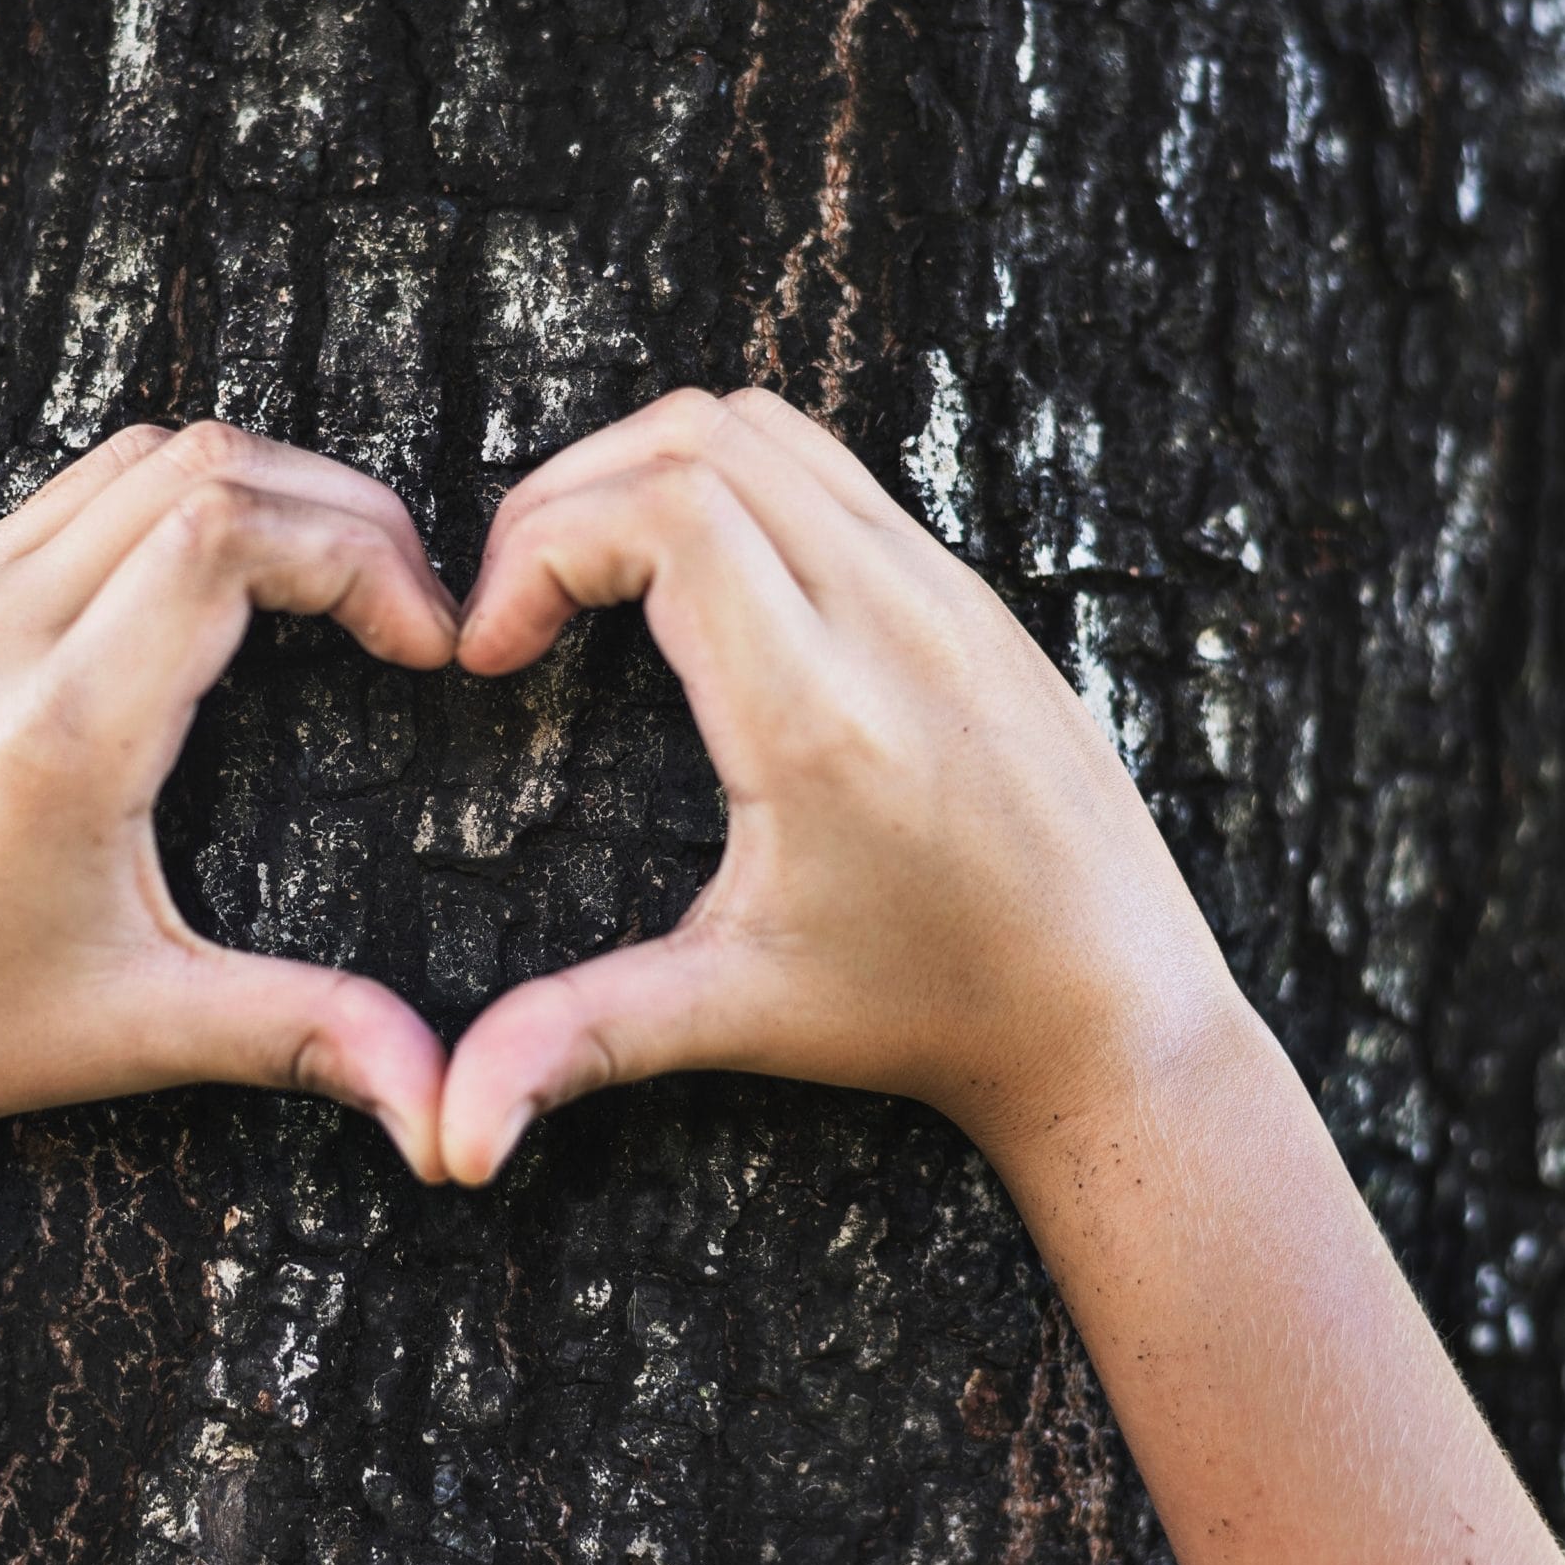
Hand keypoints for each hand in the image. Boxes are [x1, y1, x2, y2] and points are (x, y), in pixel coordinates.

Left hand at [0, 422, 462, 1187]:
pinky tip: (208, 605)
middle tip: (407, 602)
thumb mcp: (140, 1031)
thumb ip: (305, 1035)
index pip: (231, 531)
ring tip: (328, 590)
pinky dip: (164, 511)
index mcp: (59, 730)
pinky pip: (57, 504)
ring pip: (126, 460)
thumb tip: (447, 1110)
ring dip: (253, 495)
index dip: (361, 555)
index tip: (428, 642)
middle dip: (338, 510)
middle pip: (200, 463)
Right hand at [439, 387, 1243, 1182]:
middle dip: (564, 496)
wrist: (1114, 1011)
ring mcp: (944, 587)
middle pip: (694, 438)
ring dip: (645, 471)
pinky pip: (829, 469)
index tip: (491, 654)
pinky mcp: (970, 591)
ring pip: (765, 428)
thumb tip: (449, 1135)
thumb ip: (580, 1041)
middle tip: (516, 605)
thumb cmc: (928, 1010)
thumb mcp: (738, 1012)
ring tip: (588, 581)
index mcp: (820, 710)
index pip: (662, 510)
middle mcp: (891, 616)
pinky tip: (694, 594)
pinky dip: (727, 484)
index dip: (537, 548)